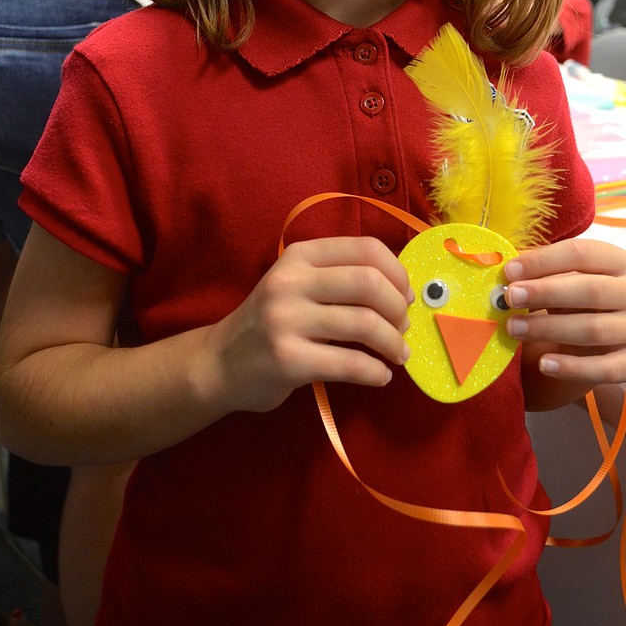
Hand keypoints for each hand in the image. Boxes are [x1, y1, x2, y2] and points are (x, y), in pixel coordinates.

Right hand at [208, 237, 412, 413]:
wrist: (219, 363)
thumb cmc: (271, 323)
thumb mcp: (297, 285)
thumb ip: (340, 278)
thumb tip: (402, 291)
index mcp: (300, 255)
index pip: (366, 249)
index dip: (398, 273)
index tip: (406, 296)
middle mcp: (290, 281)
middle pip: (369, 283)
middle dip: (398, 308)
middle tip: (403, 328)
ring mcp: (286, 320)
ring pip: (364, 324)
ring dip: (393, 343)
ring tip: (398, 355)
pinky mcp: (287, 360)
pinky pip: (350, 363)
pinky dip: (376, 372)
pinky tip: (381, 376)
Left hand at [503, 238, 625, 389]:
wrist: (602, 342)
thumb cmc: (576, 301)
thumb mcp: (564, 280)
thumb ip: (542, 274)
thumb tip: (508, 273)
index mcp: (619, 261)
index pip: (582, 253)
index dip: (543, 261)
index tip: (509, 271)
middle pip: (590, 290)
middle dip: (545, 293)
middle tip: (510, 298)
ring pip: (594, 329)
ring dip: (549, 329)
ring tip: (513, 328)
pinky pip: (605, 368)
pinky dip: (572, 368)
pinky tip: (544, 365)